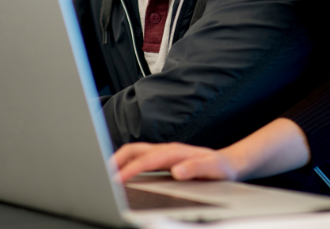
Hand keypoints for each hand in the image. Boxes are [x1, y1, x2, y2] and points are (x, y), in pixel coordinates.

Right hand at [112, 142, 239, 182]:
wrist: (227, 163)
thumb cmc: (219, 167)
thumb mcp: (213, 169)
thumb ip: (196, 168)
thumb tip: (177, 171)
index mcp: (176, 152)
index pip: (148, 159)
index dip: (131, 169)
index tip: (117, 180)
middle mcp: (167, 150)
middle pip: (135, 150)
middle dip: (117, 160)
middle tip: (102, 176)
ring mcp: (164, 154)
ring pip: (135, 153)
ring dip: (119, 161)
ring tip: (105, 176)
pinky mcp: (162, 160)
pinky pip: (139, 158)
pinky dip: (126, 164)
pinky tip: (120, 175)